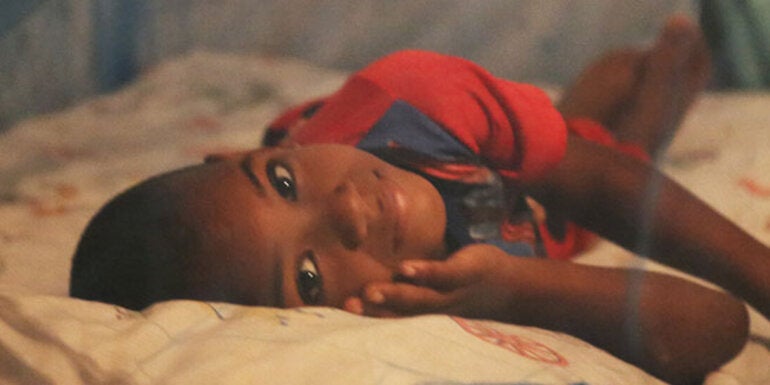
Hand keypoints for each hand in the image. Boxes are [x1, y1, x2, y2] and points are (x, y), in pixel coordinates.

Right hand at [343, 244, 519, 320]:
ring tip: (370, 292)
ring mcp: (451, 294)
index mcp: (425, 314)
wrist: (512, 284)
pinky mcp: (465, 275)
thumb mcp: (435, 294)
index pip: (394, 317)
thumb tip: (376, 280)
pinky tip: (406, 269)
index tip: (341, 312)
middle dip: (375, 312)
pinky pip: (442, 276)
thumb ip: (408, 289)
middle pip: (402, 313)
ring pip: (419, 299)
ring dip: (395, 296)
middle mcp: (435, 311)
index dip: (368, 317)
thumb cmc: (464, 288)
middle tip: (349, 307)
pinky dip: (425, 274)